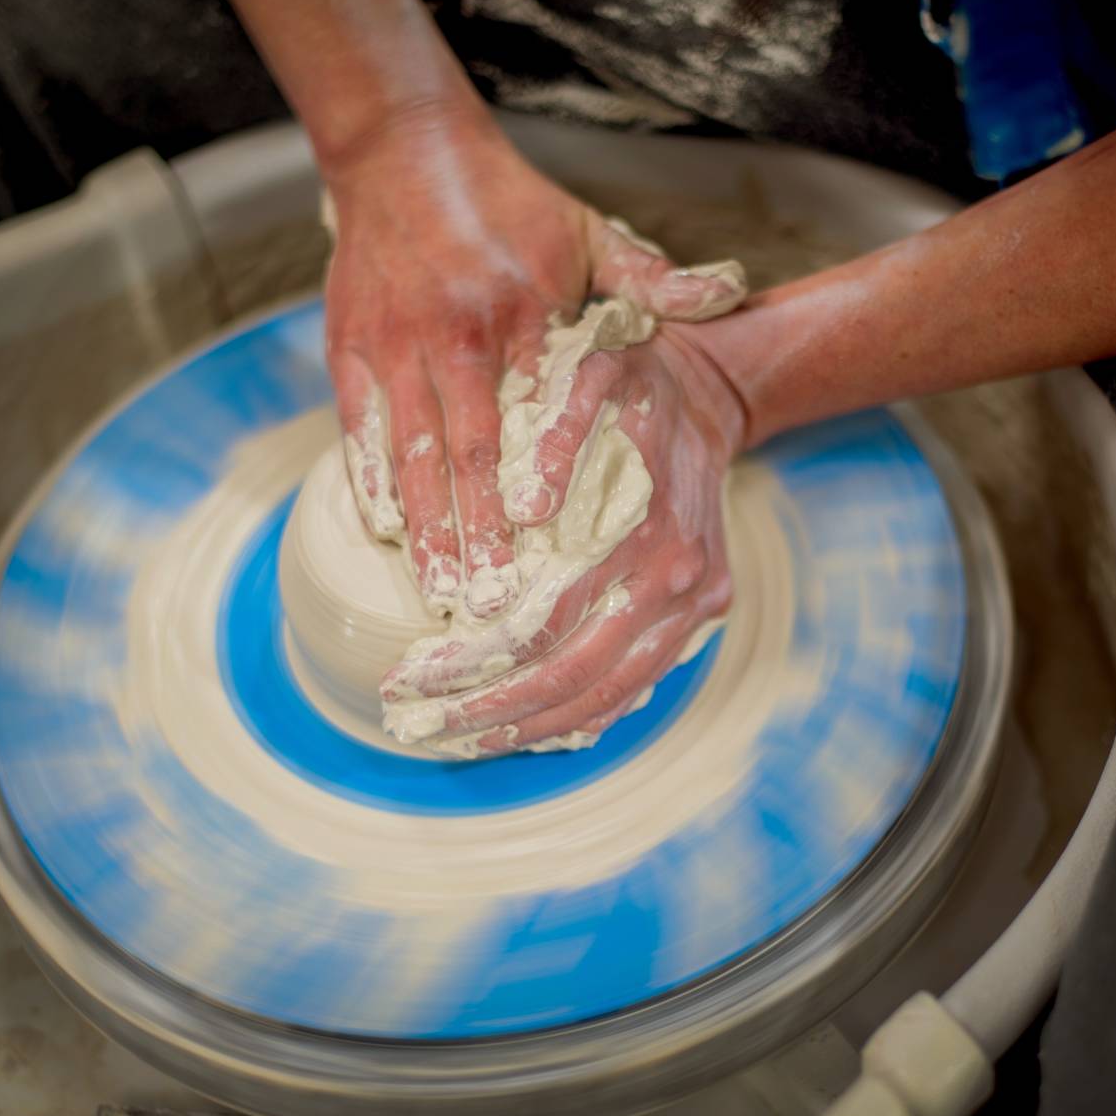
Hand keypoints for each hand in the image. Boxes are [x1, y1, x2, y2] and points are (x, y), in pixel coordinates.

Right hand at [323, 105, 745, 617]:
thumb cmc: (509, 205)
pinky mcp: (350, 346)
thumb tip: (725, 294)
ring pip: (412, 452)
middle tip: (493, 606)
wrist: (405, 152)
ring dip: (426, 527)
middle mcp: (460, 335)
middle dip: (480, 536)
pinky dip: (368, 480)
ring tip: (439, 589)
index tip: (560, 553)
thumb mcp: (591, 233)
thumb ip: (651, 278)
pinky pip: (357, 427)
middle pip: (472, 454)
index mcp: (527, 315)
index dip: (548, 491)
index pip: (541, 421)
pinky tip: (383, 532)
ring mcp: (398, 344)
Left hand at [381, 325, 746, 753]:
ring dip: (525, 727)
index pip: (541, 621)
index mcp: (640, 524)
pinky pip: (636, 688)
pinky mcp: (701, 615)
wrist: (711, 394)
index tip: (404, 677)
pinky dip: (578, 720)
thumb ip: (556, 430)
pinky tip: (522, 731)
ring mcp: (694, 603)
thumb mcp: (590, 376)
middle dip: (485, 708)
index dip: (469, 660)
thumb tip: (522, 508)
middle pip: (568, 674)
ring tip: (456, 740)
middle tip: (415, 724)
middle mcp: (673, 575)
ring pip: (604, 696)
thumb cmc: (626, 386)